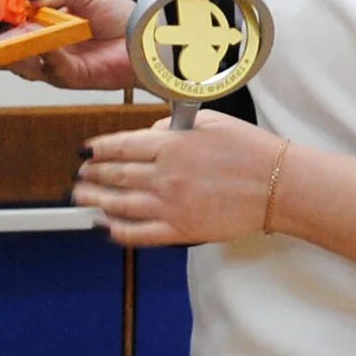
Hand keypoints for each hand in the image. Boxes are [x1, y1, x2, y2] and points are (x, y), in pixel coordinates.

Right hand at [5, 0, 135, 89]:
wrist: (146, 34)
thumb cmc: (119, 13)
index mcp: (46, 27)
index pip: (15, 28)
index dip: (1, 24)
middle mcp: (47, 49)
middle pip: (13, 51)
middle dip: (0, 43)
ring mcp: (57, 65)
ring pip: (26, 65)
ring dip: (18, 52)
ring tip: (16, 38)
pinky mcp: (72, 78)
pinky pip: (53, 67)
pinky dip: (47, 56)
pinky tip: (46, 44)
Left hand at [71, 112, 282, 246]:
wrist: (277, 185)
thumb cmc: (249, 150)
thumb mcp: (208, 122)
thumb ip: (171, 128)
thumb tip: (148, 135)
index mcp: (170, 146)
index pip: (120, 146)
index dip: (97, 149)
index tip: (85, 151)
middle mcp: (165, 176)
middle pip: (115, 175)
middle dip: (91, 176)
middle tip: (78, 177)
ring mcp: (171, 206)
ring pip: (120, 204)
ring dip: (96, 201)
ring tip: (80, 199)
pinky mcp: (182, 231)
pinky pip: (141, 234)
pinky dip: (118, 231)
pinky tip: (106, 228)